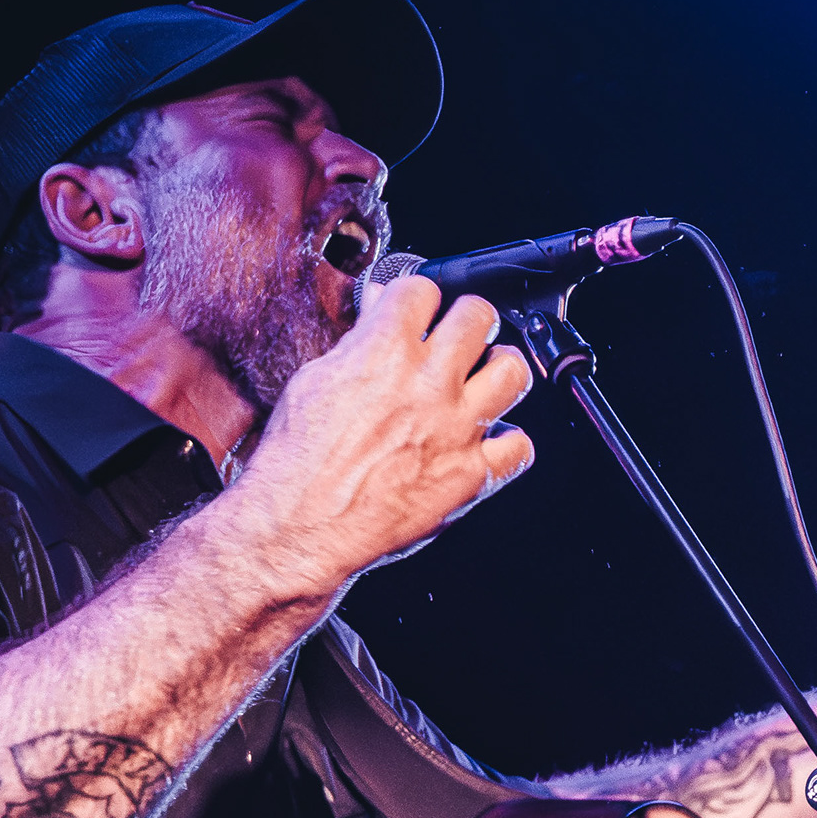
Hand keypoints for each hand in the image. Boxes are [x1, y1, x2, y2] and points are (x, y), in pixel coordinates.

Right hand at [221, 273, 534, 597]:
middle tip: (457, 339)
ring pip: (513, 372)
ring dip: (500, 370)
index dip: (418, 298)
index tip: (416, 312)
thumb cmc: (297, 462)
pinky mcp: (471, 475)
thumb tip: (378, 311)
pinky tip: (490, 442)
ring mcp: (457, 428)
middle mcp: (429, 383)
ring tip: (484, 379)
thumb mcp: (314, 381)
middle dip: (467, 322)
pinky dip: (509, 443)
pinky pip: (519, 447)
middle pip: (478, 317)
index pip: (424, 289)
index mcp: (385, 351)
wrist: (299, 527)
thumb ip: (357, 342)